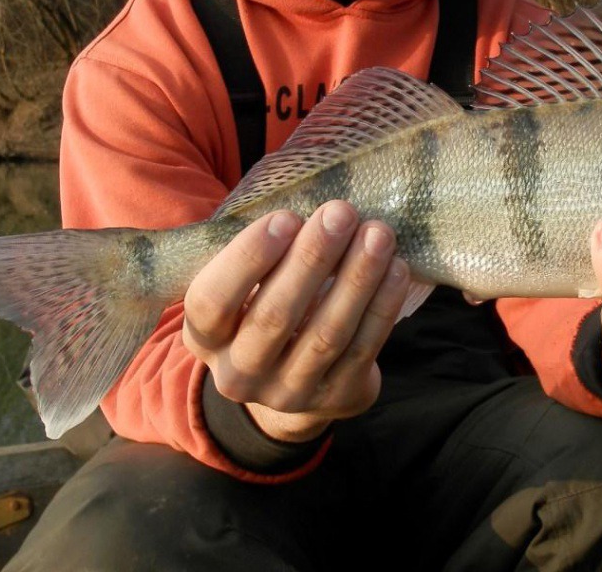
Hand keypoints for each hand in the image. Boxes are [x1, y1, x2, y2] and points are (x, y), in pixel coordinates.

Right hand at [182, 202, 410, 441]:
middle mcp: (238, 373)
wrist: (293, 377)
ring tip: (378, 234)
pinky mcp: (337, 398)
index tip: (286, 217)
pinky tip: (396, 269)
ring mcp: (288, 392)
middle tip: (341, 212)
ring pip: (326, 334)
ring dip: (356, 278)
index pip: (212, 301)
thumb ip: (264, 250)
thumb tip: (312, 203)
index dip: (247, 259)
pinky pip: (363, 349)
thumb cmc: (266, 305)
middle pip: (274, 316)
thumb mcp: (245, 284)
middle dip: (312, 258)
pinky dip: (382, 306)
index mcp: (205, 336)